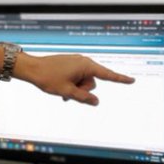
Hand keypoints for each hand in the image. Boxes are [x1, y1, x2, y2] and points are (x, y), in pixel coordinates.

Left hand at [19, 53, 133, 105]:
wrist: (32, 68)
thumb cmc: (48, 77)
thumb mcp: (68, 91)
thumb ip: (84, 98)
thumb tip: (96, 101)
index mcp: (86, 66)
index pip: (107, 75)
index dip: (120, 79)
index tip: (132, 81)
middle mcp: (83, 62)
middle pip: (92, 82)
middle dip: (83, 90)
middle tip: (67, 92)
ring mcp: (76, 63)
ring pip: (83, 82)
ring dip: (75, 89)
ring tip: (62, 91)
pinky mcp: (70, 65)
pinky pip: (77, 78)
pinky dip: (72, 85)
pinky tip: (62, 89)